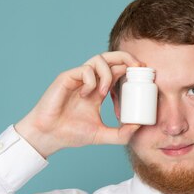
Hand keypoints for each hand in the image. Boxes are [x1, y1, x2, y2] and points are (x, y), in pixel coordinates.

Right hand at [15, 51, 142, 157]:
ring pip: (98, 59)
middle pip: (110, 57)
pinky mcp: (66, 78)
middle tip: (137, 67)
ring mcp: (78, 78)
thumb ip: (121, 134)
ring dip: (107, 73)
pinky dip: (91, 81)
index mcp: (98, 91)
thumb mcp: (102, 135)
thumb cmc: (70, 134)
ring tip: (105, 92)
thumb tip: (139, 127)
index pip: (117, 71)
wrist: (49, 136)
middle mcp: (89, 81)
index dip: (130, 68)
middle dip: (126, 57)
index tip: (144, 74)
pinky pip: (85, 69)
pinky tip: (87, 95)